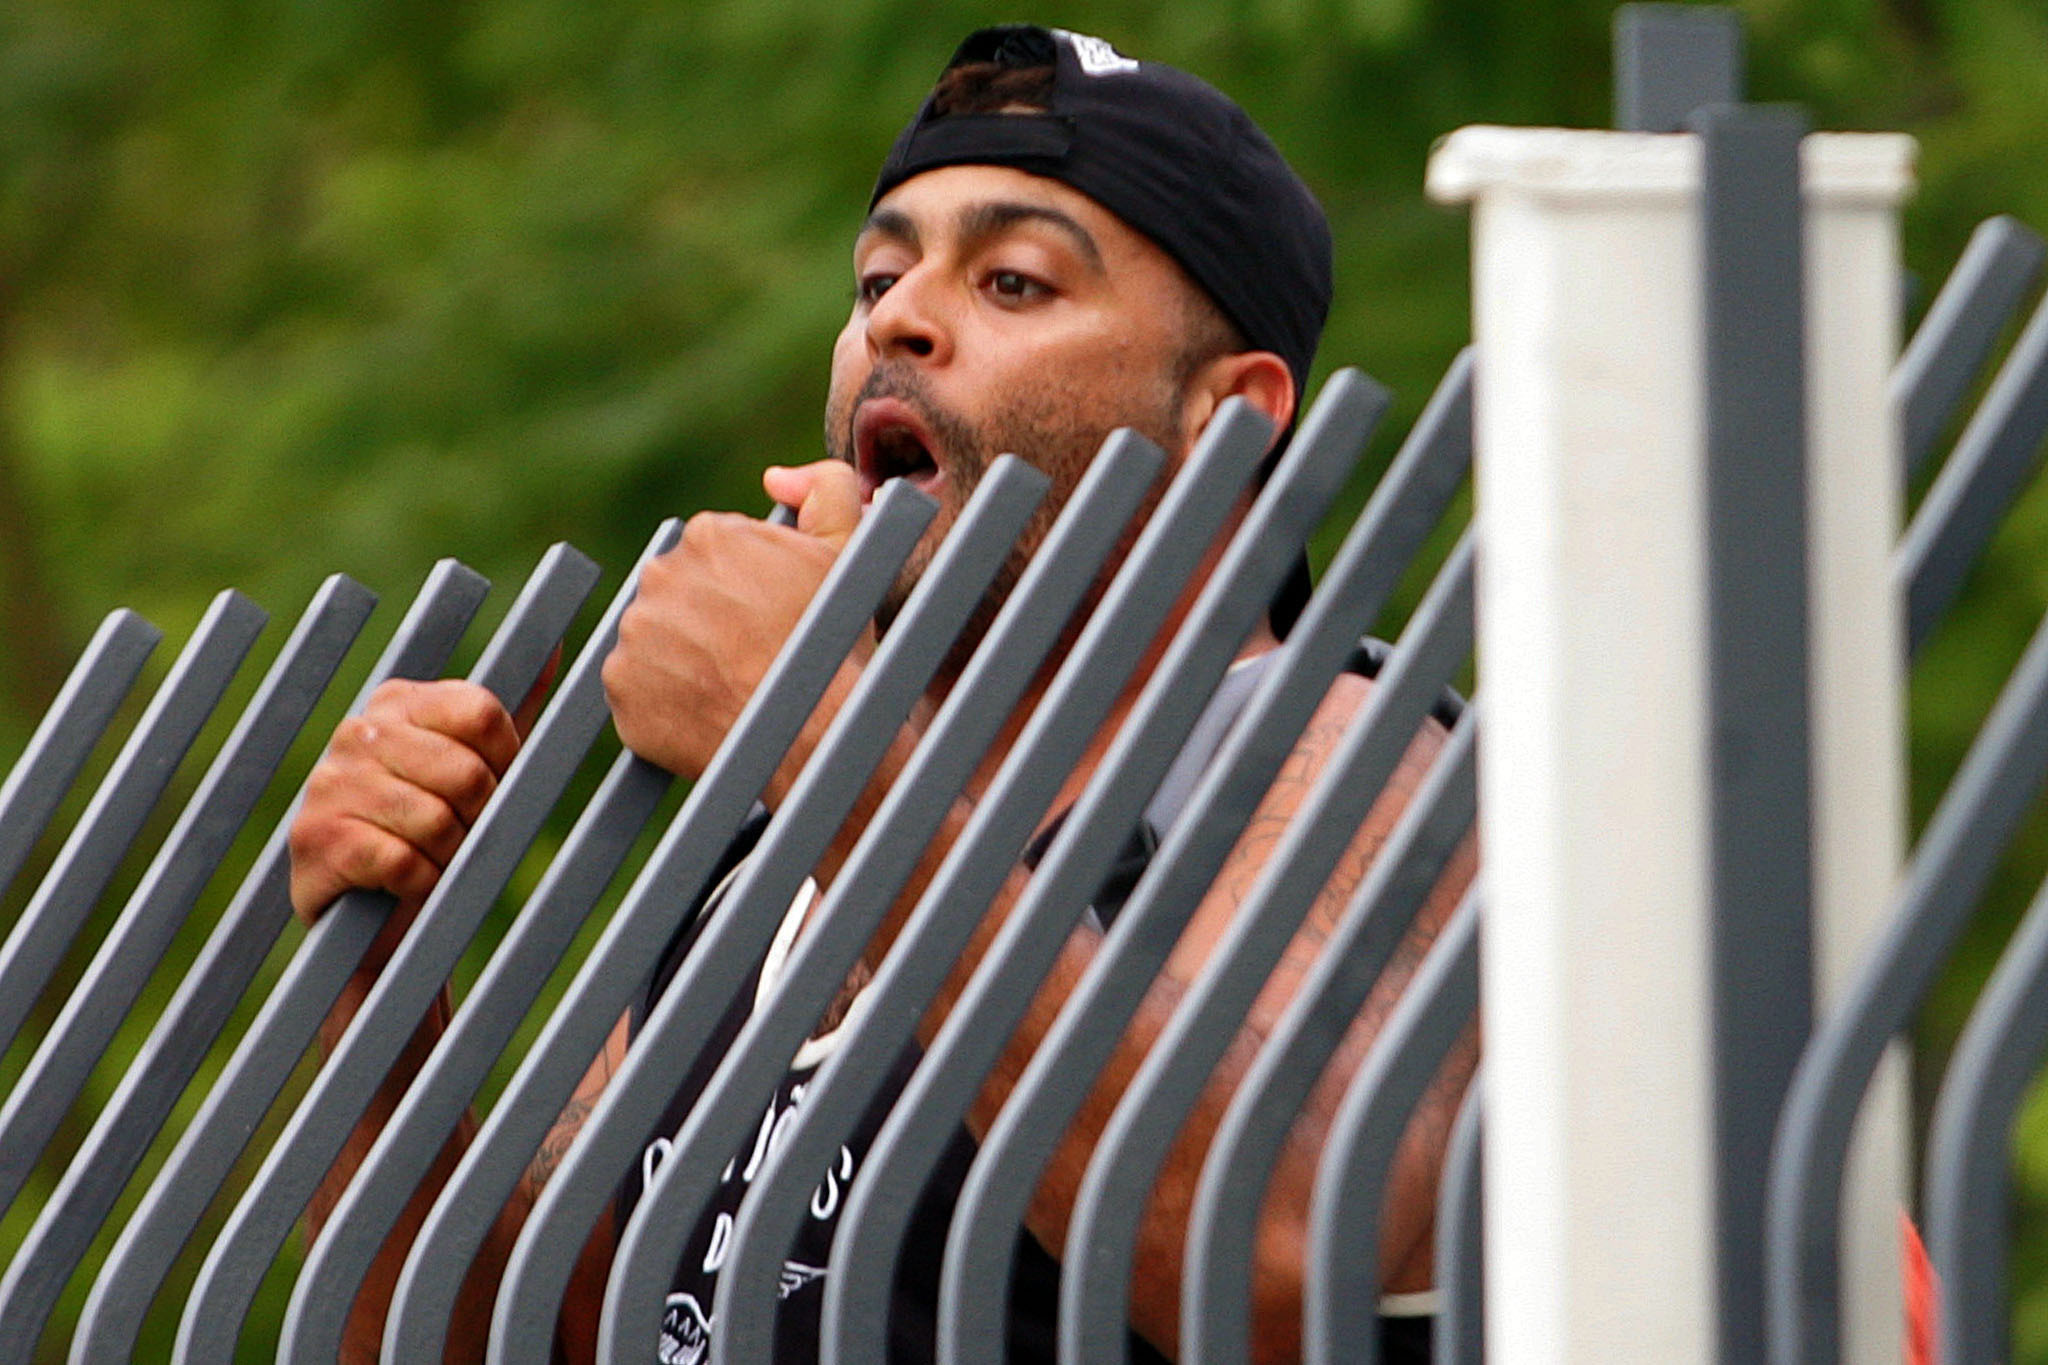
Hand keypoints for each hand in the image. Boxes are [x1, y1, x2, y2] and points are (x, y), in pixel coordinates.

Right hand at [288, 674, 540, 925]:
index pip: (482, 713)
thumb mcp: (476, 764)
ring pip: (437, 821)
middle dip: (478, 817)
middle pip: (467, 772)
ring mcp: (330, 783)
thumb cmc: (430, 830)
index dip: (505, 761)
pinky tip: (404, 880)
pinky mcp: (318, 838)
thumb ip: (513, 711)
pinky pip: (404, 862)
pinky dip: (421, 883)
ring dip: (448, 855)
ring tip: (430, 856)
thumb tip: (555, 646)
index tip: (492, 786)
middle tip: (459, 832)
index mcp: (399, 702)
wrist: (364, 912)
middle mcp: (357, 732)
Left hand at [602, 461, 864, 783]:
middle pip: (681, 591)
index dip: (747, 585)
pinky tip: (708, 707)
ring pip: (656, 636)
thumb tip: (776, 476)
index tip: (769, 615)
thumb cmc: (831, 643)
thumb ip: (824, 488)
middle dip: (709, 615)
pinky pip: (638, 686)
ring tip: (732, 681)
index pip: (716, 553)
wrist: (812, 734)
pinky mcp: (620, 688)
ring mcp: (634, 634)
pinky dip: (665, 698)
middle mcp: (659, 576)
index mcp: (709, 535)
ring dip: (684, 654)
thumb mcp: (850, 550)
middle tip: (752, 651)